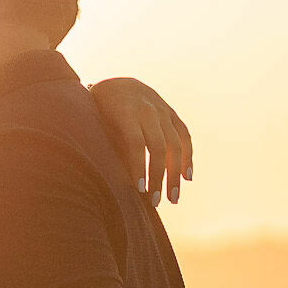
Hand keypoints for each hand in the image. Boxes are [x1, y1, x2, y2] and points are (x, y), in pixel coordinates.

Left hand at [88, 77, 191, 206]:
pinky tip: (187, 177)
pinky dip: (187, 157)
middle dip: (159, 177)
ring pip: (175, 144)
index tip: (139, 191)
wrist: (117, 84)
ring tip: (173, 198)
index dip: (138, 167)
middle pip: (159, 147)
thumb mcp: (100, 124)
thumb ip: (112, 144)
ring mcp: (163, 110)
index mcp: (126, 111)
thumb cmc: (101, 111)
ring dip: (175, 174)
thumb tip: (119, 178)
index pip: (135, 143)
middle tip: (156, 202)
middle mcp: (148, 109)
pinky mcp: (172, 114)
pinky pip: (184, 136)